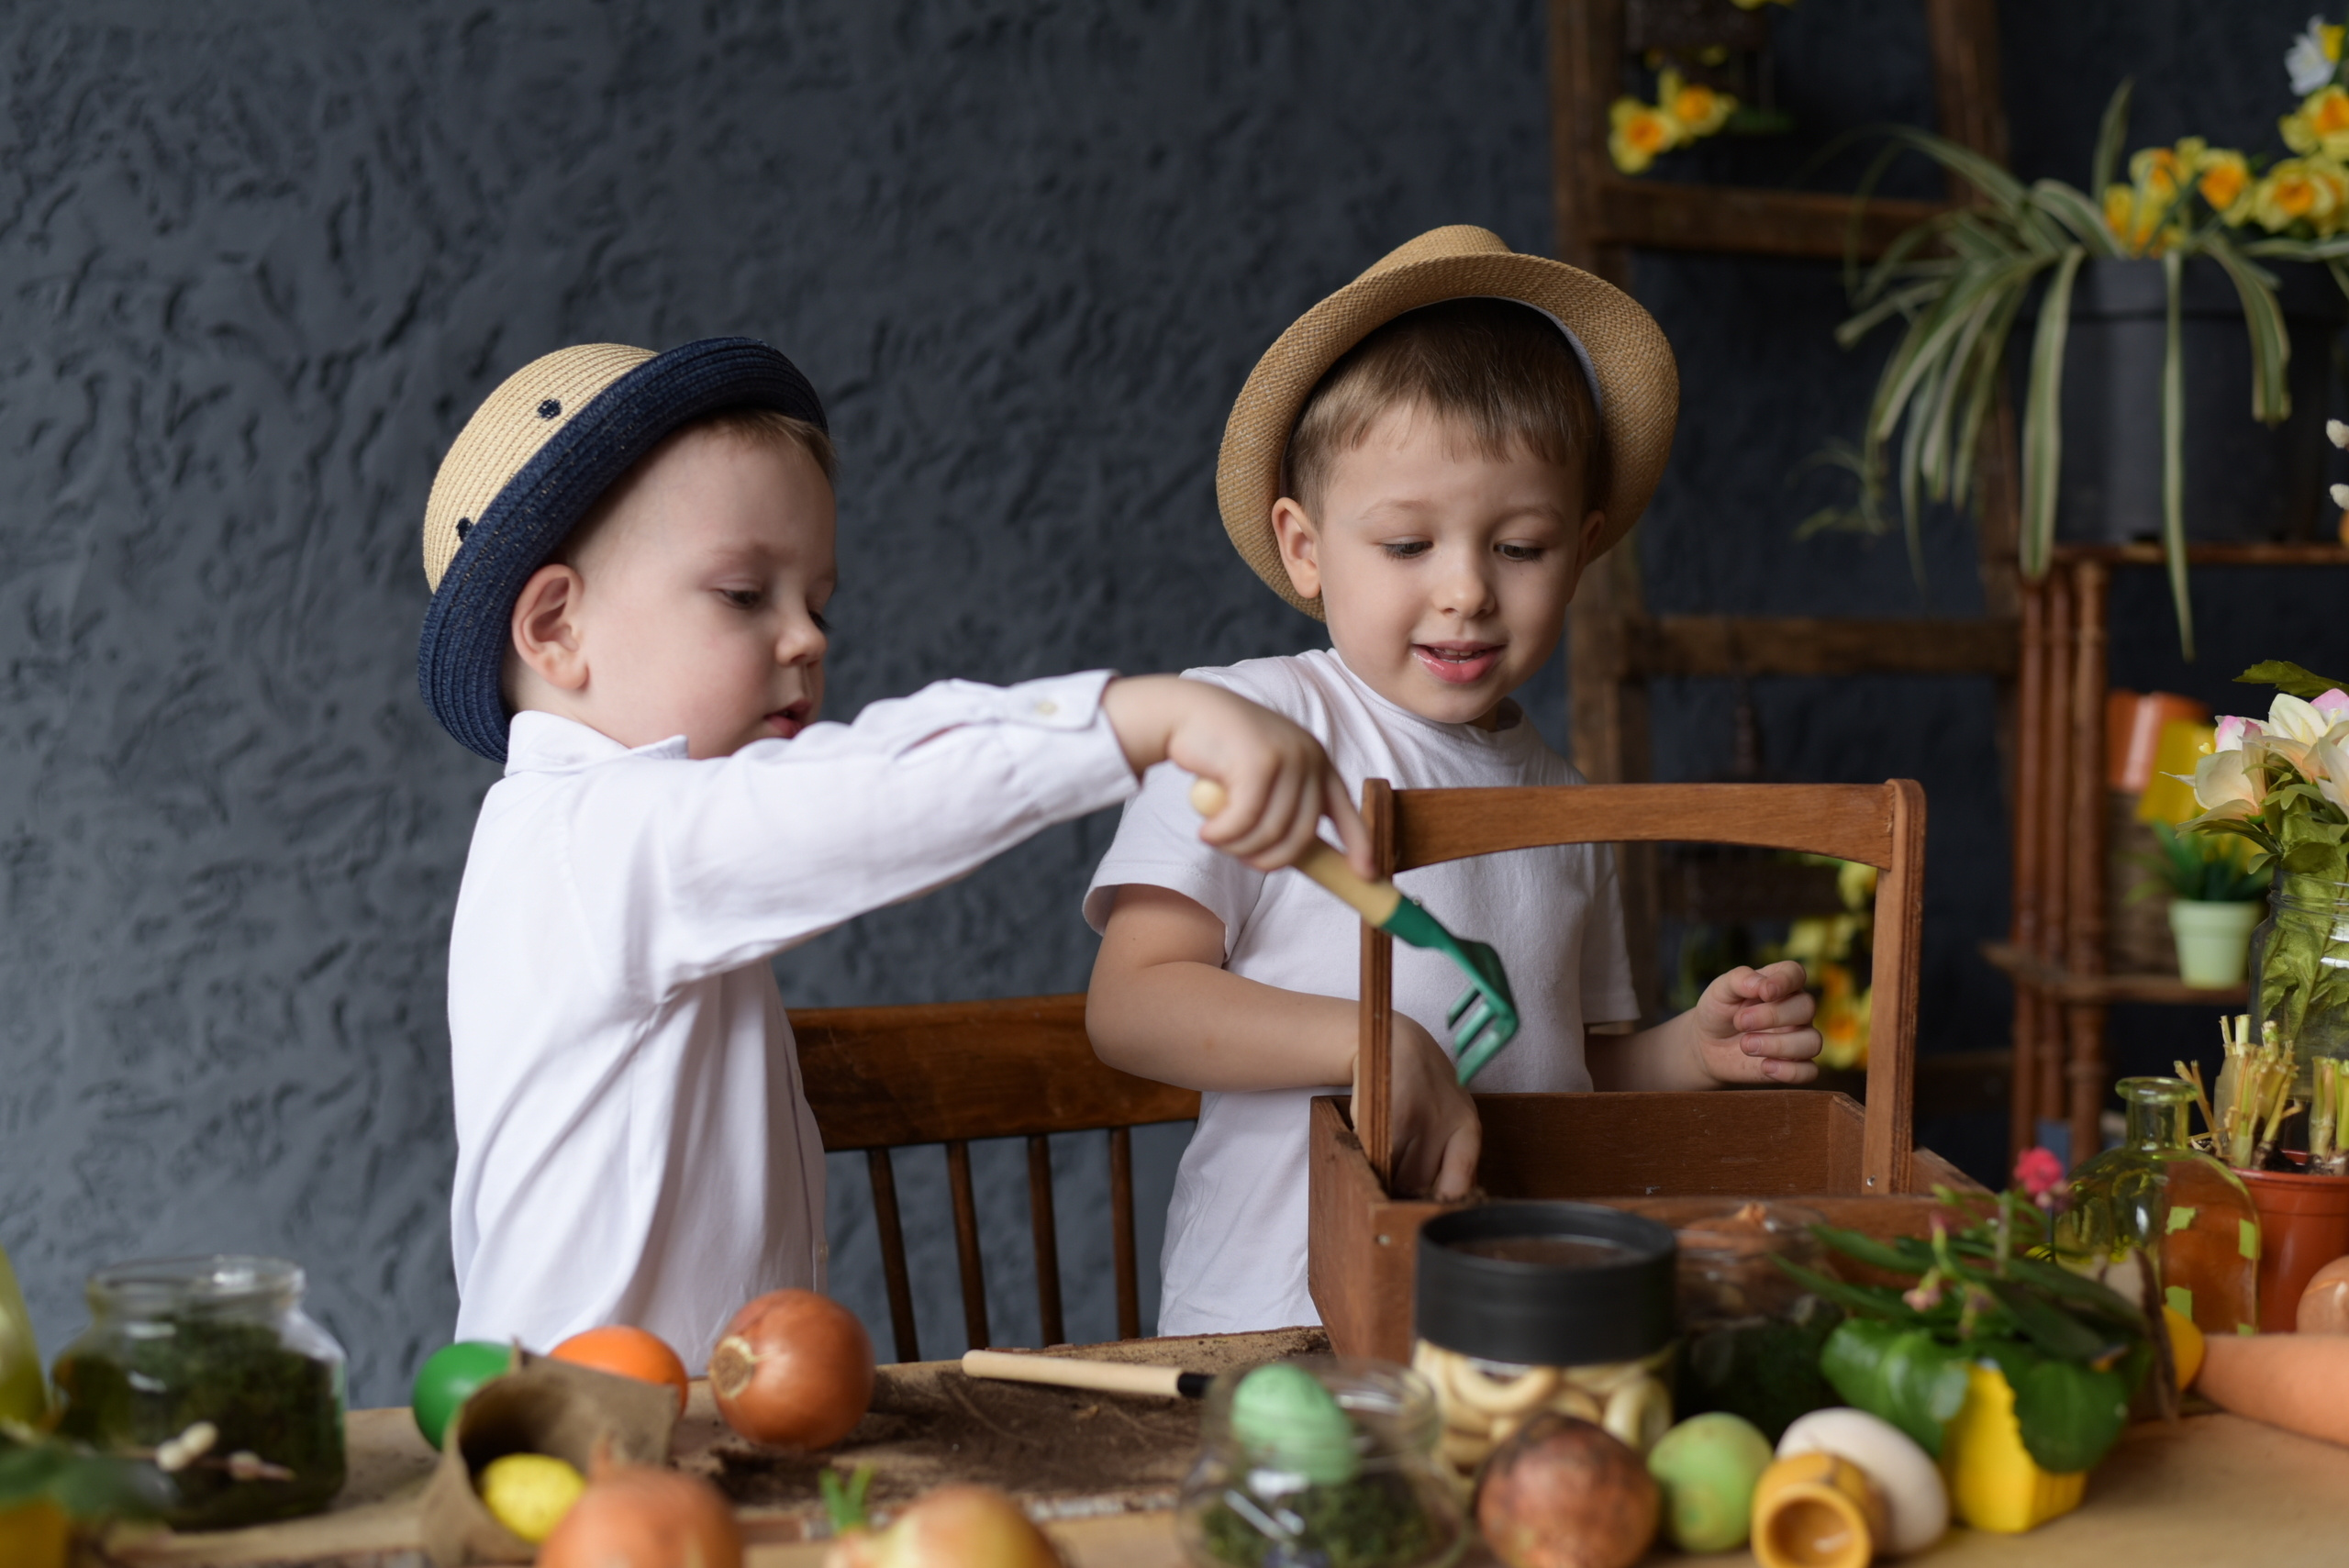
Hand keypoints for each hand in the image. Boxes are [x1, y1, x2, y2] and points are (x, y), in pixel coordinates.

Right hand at [1100, 675, 1371, 874]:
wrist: (1185, 711)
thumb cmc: (1220, 750)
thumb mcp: (1264, 775)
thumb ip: (1284, 805)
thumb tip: (1300, 855)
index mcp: (1317, 760)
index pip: (1346, 809)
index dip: (1359, 844)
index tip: (1367, 874)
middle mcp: (1309, 756)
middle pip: (1303, 834)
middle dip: (1270, 860)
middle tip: (1241, 860)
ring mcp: (1287, 757)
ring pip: (1272, 832)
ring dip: (1240, 847)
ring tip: (1216, 838)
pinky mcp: (1259, 763)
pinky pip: (1245, 821)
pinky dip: (1223, 835)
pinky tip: (1206, 831)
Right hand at [1364, 1015, 1480, 1199]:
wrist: (1398, 1045)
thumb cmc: (1425, 1092)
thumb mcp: (1451, 1119)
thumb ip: (1450, 1158)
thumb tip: (1437, 1209)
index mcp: (1468, 1130)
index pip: (1461, 1186)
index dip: (1441, 1207)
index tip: (1427, 1216)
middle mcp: (1447, 1127)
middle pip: (1423, 1186)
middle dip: (1407, 1192)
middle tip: (1396, 1186)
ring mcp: (1418, 1123)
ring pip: (1398, 1177)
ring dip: (1387, 1178)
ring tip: (1384, 1160)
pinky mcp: (1390, 1119)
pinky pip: (1378, 1159)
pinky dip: (1370, 1160)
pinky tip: (1372, 1143)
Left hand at [1689, 960, 1821, 1084]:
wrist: (1707, 1045)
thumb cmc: (1718, 1011)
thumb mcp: (1720, 990)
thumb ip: (1738, 980)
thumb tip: (1761, 984)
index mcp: (1780, 984)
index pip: (1795, 973)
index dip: (1786, 981)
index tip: (1765, 993)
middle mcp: (1795, 1010)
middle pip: (1807, 1007)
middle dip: (1773, 1015)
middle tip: (1740, 1022)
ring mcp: (1798, 1038)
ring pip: (1812, 1042)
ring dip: (1779, 1045)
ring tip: (1745, 1045)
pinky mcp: (1794, 1065)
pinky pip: (1809, 1071)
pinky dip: (1790, 1071)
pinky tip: (1765, 1066)